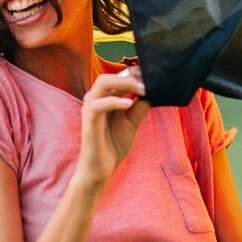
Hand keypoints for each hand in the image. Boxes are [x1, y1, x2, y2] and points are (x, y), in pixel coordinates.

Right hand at [76, 67, 149, 186]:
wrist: (101, 168)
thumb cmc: (113, 145)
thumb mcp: (132, 122)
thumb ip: (140, 106)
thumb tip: (153, 91)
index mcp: (104, 98)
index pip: (117, 77)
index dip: (134, 73)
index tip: (152, 76)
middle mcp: (95, 99)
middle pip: (109, 75)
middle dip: (131, 75)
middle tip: (149, 82)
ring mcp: (90, 108)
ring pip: (103, 83)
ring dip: (124, 83)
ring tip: (143, 90)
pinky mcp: (88, 120)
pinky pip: (99, 104)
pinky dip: (115, 101)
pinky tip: (129, 104)